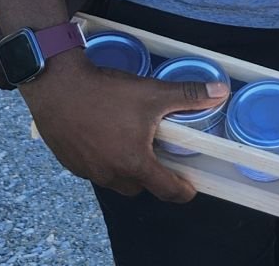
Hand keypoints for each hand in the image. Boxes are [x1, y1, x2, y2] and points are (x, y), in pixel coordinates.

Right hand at [20, 50, 228, 199]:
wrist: (59, 87)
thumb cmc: (107, 93)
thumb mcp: (152, 92)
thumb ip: (188, 95)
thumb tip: (220, 92)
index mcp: (134, 163)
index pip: (166, 190)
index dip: (182, 191)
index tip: (190, 189)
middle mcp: (111, 174)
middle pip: (140, 186)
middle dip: (152, 176)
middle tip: (159, 156)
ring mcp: (88, 171)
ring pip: (115, 179)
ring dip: (126, 168)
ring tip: (132, 143)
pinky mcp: (71, 163)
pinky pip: (95, 169)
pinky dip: (104, 159)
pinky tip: (105, 137)